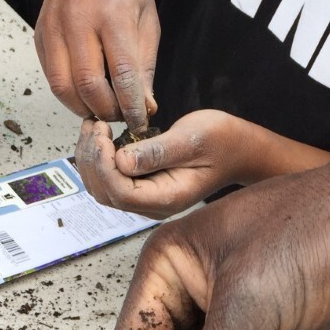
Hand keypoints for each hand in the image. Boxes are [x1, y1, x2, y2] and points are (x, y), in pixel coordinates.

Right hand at [36, 0, 157, 131]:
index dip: (131, 105)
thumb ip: (144, 67)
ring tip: (102, 108)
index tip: (140, 122)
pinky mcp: (40, 34)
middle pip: (88, 85)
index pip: (122, 73)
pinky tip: (85, 94)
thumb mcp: (148, 21)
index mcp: (111, 12)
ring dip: (84, 108)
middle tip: (120, 116)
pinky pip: (51, 77)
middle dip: (107, 110)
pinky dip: (69, 95)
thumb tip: (144, 108)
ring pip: (63, 87)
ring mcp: (53, 25)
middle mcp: (77, 18)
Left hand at [76, 111, 246, 218]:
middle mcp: (152, 204)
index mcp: (166, 198)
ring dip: (91, 159)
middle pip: (105, 193)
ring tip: (94, 127)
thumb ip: (156, 152)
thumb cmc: (221, 141)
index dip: (103, 164)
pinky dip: (99, 158)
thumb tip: (121, 160)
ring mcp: (146, 197)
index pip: (119, 192)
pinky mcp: (142, 186)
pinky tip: (101, 135)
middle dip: (92, 160)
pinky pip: (110, 179)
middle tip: (94, 125)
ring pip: (103, 188)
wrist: (238, 149)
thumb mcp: (191, 140)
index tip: (102, 132)